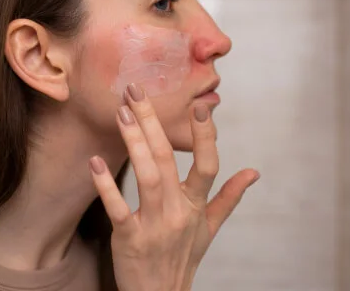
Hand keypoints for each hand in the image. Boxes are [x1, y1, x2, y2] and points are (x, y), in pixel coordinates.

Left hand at [88, 84, 258, 290]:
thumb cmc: (184, 257)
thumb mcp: (210, 228)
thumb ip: (229, 197)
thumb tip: (253, 173)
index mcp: (197, 205)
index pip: (208, 165)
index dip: (205, 136)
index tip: (200, 106)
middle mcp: (179, 212)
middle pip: (168, 160)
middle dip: (152, 123)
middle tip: (136, 91)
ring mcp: (155, 226)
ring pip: (148, 177)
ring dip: (134, 143)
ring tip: (121, 114)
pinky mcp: (131, 239)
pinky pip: (118, 209)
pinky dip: (106, 187)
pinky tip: (95, 162)